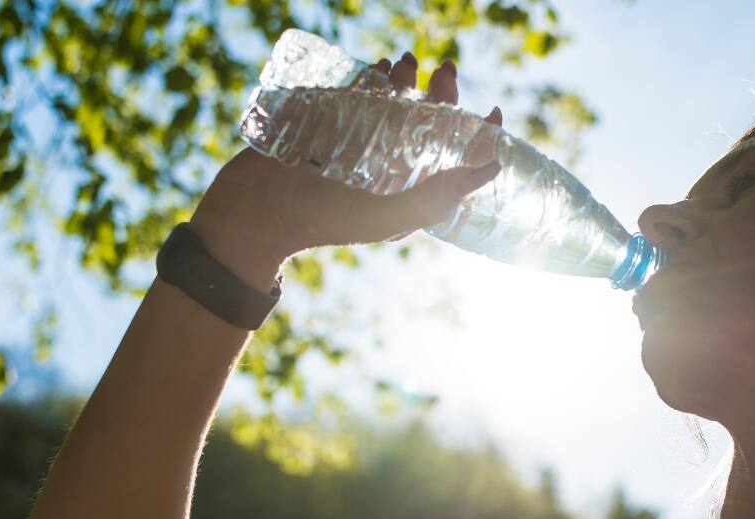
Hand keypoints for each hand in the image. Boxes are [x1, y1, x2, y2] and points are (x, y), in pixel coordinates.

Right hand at [189, 51, 504, 288]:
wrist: (259, 209)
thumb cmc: (327, 220)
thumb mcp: (392, 215)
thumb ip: (440, 195)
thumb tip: (495, 169)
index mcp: (408, 191)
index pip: (452, 159)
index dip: (476, 135)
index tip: (491, 110)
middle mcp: (389, 167)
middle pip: (428, 122)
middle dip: (442, 93)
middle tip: (445, 70)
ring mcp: (358, 142)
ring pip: (396, 103)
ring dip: (407, 78)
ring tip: (408, 62)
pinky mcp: (330, 122)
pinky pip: (359, 93)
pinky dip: (373, 76)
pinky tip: (380, 67)